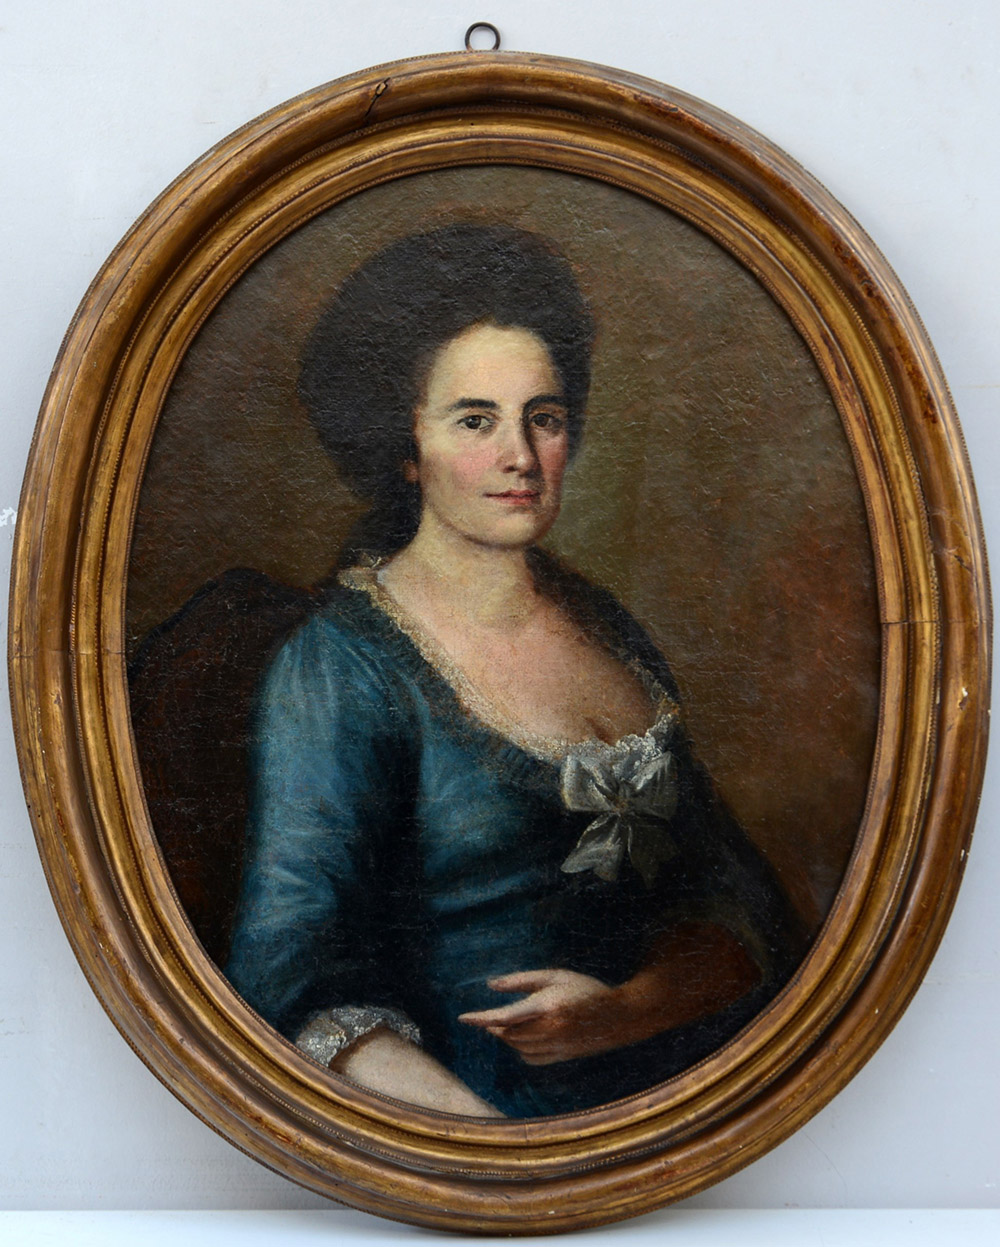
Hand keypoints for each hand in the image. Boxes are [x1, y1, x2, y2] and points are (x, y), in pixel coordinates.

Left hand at [457, 969, 623, 1065]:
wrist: (618, 1016)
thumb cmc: (585, 989)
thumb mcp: (555, 976)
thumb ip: (521, 980)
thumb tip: (491, 986)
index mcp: (547, 1006)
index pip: (506, 1016)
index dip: (482, 1018)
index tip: (464, 1018)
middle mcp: (550, 1030)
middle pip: (508, 1033)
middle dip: (495, 1025)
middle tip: (490, 1016)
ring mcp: (556, 1047)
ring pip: (517, 1046)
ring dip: (506, 1036)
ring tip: (506, 1023)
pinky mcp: (560, 1057)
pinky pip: (530, 1058)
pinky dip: (520, 1048)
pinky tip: (524, 1037)